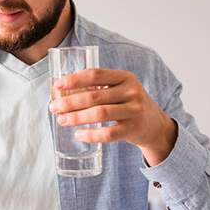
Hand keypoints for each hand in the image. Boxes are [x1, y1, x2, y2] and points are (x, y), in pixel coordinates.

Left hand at [48, 68, 176, 165]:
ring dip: (77, 118)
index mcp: (125, 77)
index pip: (96, 74)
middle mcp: (131, 91)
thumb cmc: (128, 104)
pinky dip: (91, 135)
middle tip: (54, 107)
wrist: (155, 125)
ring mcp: (135, 110)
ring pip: (100, 114)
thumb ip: (98, 87)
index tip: (57, 86)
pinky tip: (78, 134)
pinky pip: (109, 134)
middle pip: (95, 96)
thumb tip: (63, 92)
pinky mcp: (134, 129)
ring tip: (62, 120)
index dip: (75, 79)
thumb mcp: (120, 89)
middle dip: (70, 102)